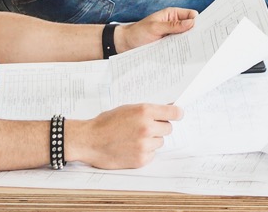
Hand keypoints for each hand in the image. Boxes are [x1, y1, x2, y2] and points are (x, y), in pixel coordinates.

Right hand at [66, 103, 180, 169]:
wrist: (88, 141)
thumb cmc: (106, 123)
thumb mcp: (128, 109)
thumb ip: (149, 110)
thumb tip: (170, 108)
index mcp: (144, 111)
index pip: (174, 112)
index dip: (177, 113)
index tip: (178, 115)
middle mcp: (147, 127)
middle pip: (168, 128)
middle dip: (159, 128)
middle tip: (144, 128)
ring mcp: (144, 145)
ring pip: (160, 142)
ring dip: (151, 141)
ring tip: (133, 139)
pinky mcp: (141, 159)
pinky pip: (152, 154)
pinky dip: (145, 152)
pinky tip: (130, 148)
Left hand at [117, 7, 197, 51]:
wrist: (126, 44)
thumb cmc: (138, 32)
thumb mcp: (155, 27)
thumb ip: (173, 25)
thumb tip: (192, 23)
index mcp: (172, 14)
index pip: (191, 15)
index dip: (198, 21)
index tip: (204, 29)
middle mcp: (174, 24)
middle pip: (190, 27)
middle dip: (195, 33)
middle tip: (202, 41)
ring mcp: (172, 35)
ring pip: (185, 38)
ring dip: (188, 43)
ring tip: (194, 50)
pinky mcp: (169, 44)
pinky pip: (179, 46)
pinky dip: (182, 49)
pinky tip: (185, 54)